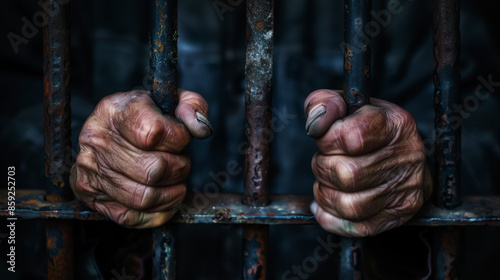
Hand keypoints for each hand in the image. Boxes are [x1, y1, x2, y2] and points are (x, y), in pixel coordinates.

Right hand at [70, 89, 211, 227]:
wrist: (109, 134)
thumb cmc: (145, 117)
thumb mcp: (169, 101)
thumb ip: (192, 106)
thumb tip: (201, 129)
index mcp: (114, 110)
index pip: (154, 133)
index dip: (178, 139)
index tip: (180, 138)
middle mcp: (97, 140)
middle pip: (153, 170)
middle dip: (179, 168)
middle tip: (180, 161)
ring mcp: (90, 170)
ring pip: (144, 197)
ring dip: (171, 193)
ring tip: (174, 180)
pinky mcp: (91, 196)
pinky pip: (131, 217)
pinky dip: (158, 212)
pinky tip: (164, 198)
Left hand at [305, 89, 431, 236]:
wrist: (405, 154)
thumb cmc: (370, 128)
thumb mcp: (350, 106)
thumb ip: (326, 104)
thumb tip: (315, 123)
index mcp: (396, 124)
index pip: (351, 137)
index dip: (327, 140)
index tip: (325, 138)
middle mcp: (407, 157)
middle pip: (346, 175)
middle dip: (322, 168)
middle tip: (324, 161)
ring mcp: (406, 190)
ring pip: (349, 206)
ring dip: (325, 194)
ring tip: (327, 181)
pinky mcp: (399, 214)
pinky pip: (356, 227)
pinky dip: (331, 218)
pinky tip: (327, 205)